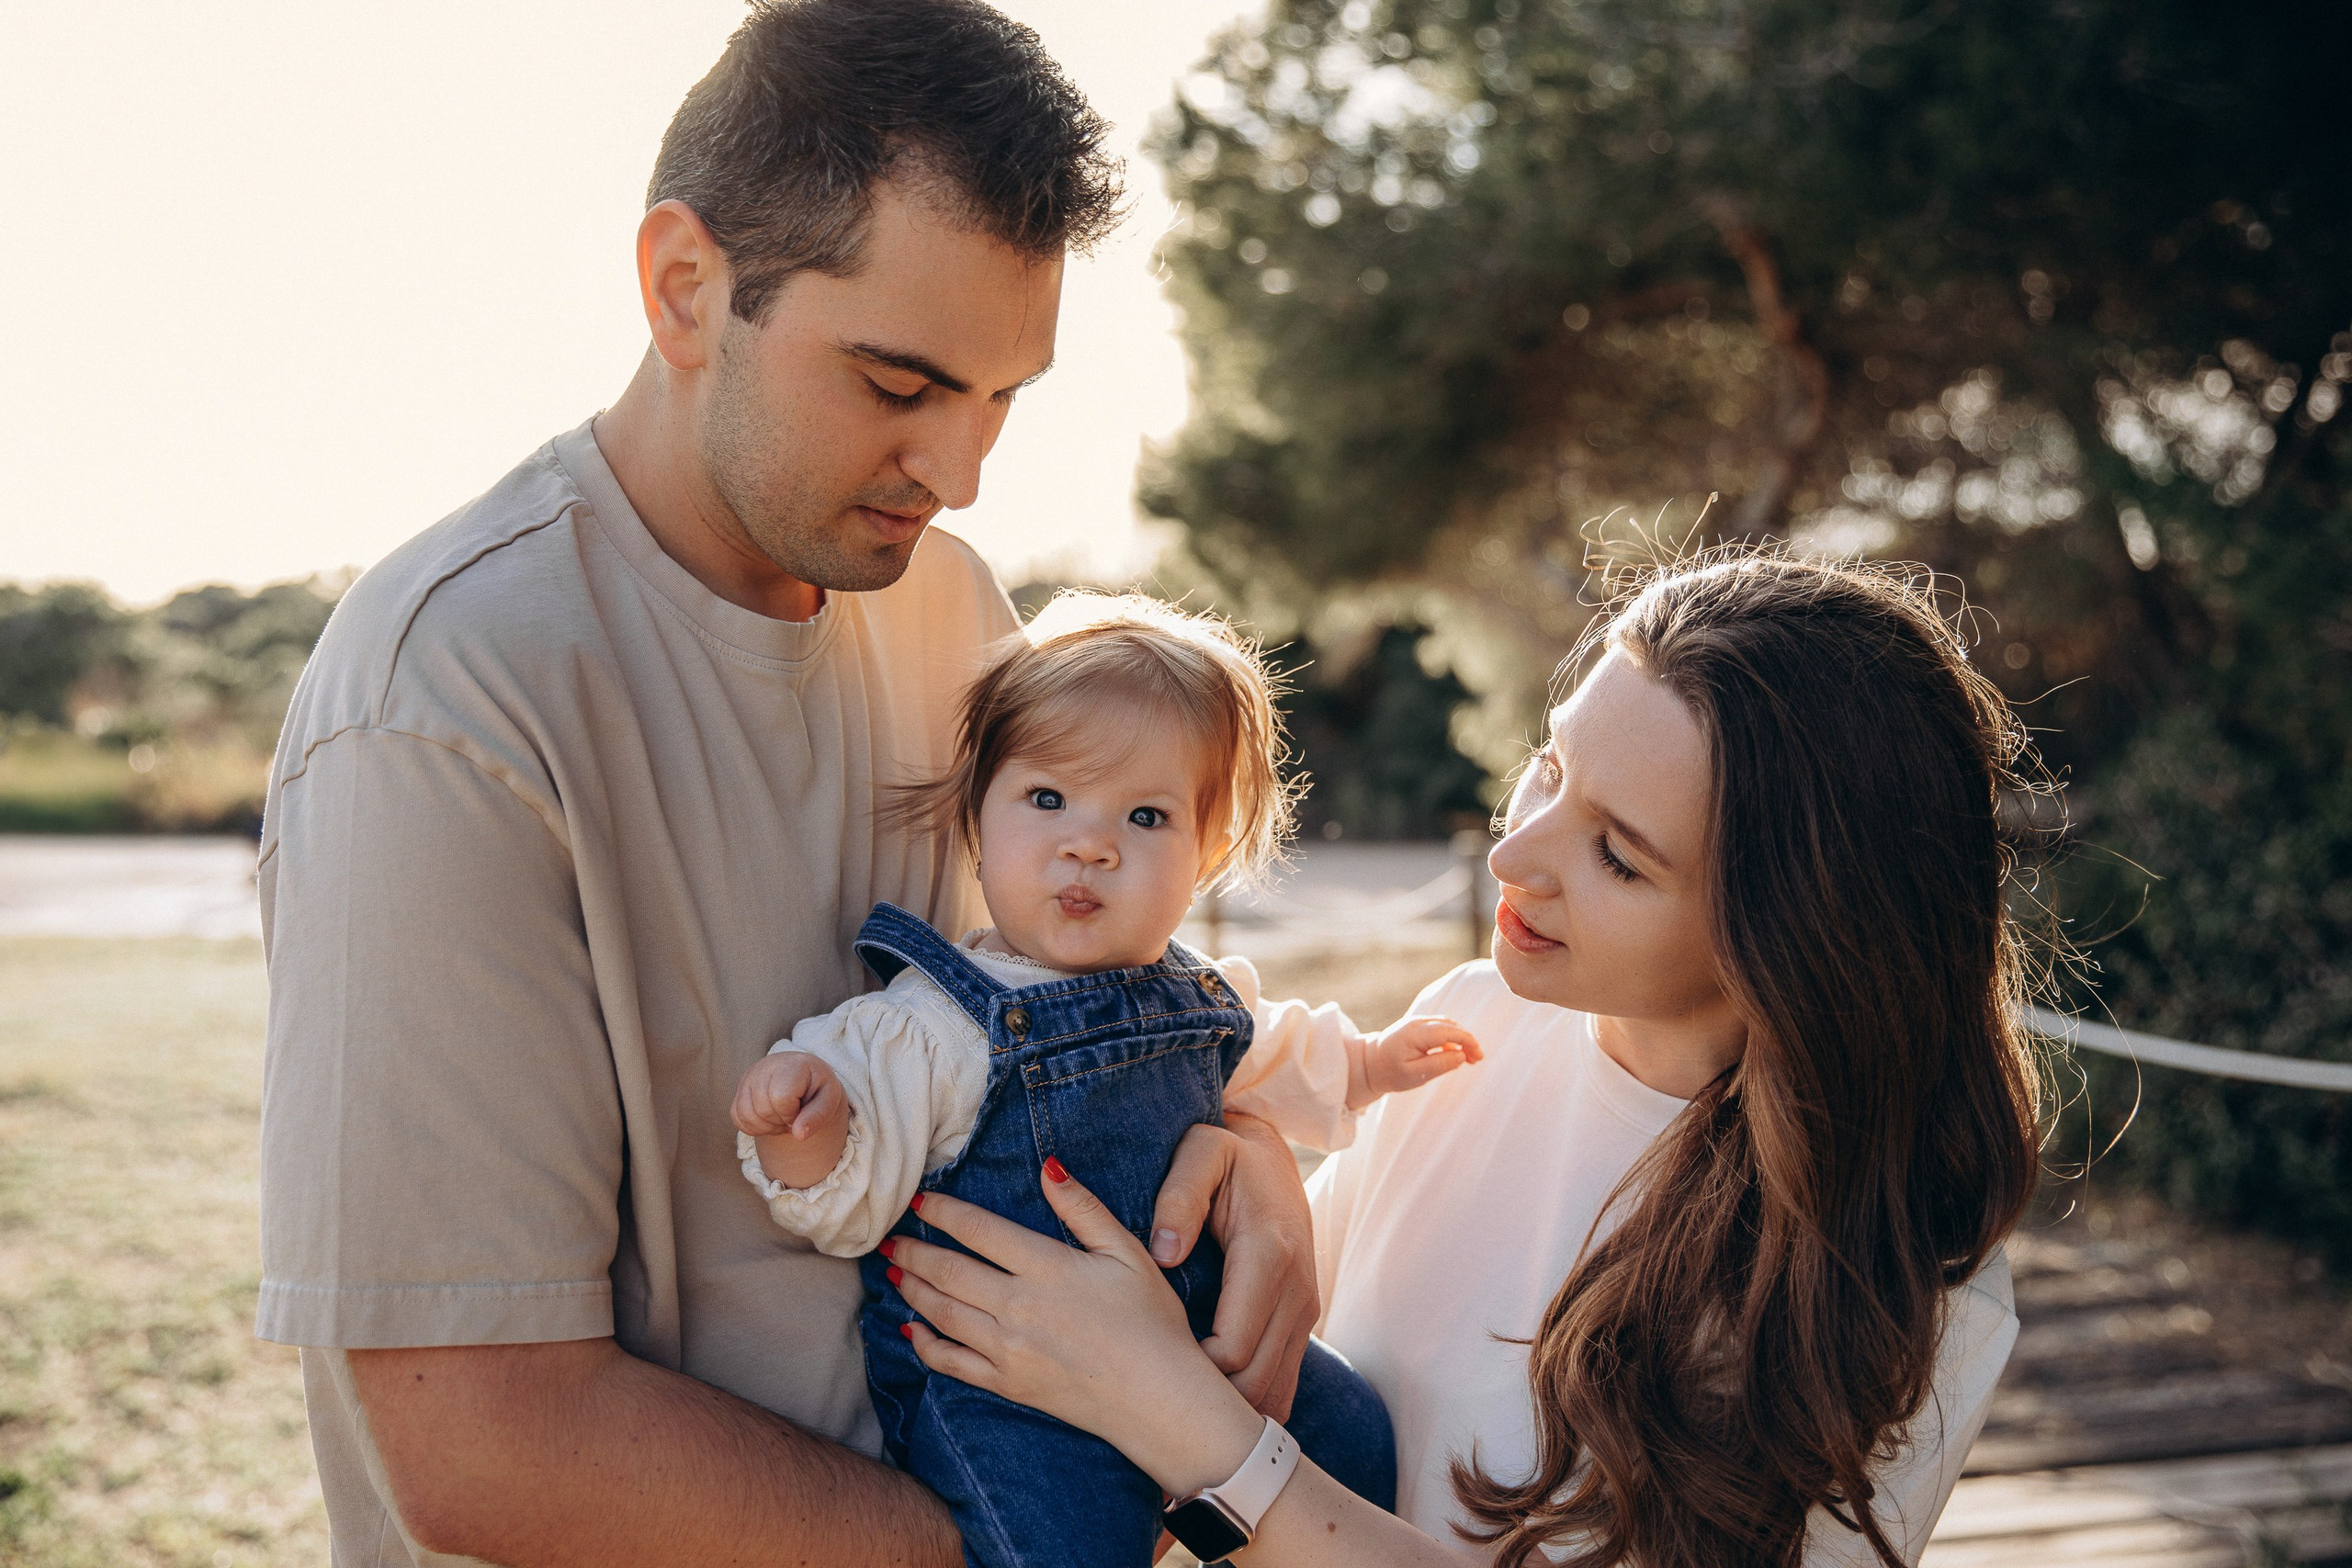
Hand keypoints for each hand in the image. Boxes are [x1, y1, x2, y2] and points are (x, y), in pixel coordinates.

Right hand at [732, 1050, 845, 1140]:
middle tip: (794, 1115)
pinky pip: (737, 1118)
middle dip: (781, 1121)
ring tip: (783, 1117)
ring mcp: (748, 1078)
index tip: (802, 1109)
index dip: (792, 1113)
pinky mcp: (739, 1091)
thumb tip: (798, 1135)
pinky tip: (770, 1120)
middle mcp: (765, 1067)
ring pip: (746, 1114)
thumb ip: (817, 1116)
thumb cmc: (816, 1088)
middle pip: (763, 1108)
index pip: (781, 1097)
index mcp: (791, 1064)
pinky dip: (754, 1127)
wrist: (803, 1078)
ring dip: (767, 1127)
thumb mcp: (828, 1099)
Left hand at [889, 1169, 1265, 1498]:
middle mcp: (1017, 1306)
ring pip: (941, 1313)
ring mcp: (1008, 1349)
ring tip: (894, 1273)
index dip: (942, 1213)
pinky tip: (913, 1330)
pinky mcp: (1007, 1385)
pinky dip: (925, 1344)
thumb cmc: (1152, 1322)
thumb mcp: (1126, 1253)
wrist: (1160, 1399)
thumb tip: (1048, 1166)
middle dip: (913, 1252)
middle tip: (890, 1239)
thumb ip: (1082, 1209)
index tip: (919, 1202)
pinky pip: (951, 1363)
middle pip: (947, 1271)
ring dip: (911, 1290)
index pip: (977, 1230)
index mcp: (1046, 1267)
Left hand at [1144, 1113, 1317, 1419]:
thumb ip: (1179, 1196)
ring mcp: (1305, 1311)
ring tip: (1174, 1411)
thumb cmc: (1225, 1154)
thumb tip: (1163, 1253)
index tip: (1147, 1364)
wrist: (1273, 1157)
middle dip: (1206, 1403)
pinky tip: (1207, 1406)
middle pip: (1254, 1382)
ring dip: (1229, 1411)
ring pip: (1273, 1391)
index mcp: (1269, 1253)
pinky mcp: (1302, 1322)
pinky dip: (1249, 1403)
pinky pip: (1282, 1382)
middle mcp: (1297, 1290)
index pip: (1232, 1347)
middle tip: (1149, 1401)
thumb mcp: (1200, 1153)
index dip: (1190, 1370)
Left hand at [1359, 1015, 1482, 1103]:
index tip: (1478, 1056)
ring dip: (1462, 1039)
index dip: (1467, 1041)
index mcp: (1415, 1034)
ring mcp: (1417, 1022)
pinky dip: (1452, 1038)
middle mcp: (1417, 1023)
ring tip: (1470, 1058)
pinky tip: (1457, 1052)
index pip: (1448, 1031)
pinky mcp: (1418, 1026)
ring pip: (1447, 1025)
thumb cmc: (1391, 1072)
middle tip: (1477, 1060)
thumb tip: (1461, 1055)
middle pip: (1450, 1026)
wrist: (1370, 1063)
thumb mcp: (1414, 1075)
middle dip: (1467, 1041)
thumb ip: (1438, 1065)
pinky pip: (1440, 1028)